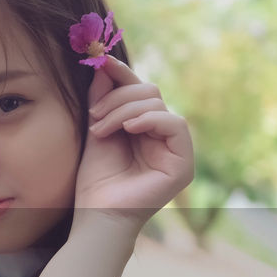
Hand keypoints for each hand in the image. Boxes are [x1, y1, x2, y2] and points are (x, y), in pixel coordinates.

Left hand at [75, 55, 194, 231]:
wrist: (96, 215)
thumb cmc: (95, 181)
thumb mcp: (96, 130)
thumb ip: (102, 100)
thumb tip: (104, 65)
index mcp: (145, 129)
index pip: (139, 90)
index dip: (122, 73)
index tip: (100, 61)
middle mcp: (163, 137)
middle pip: (149, 92)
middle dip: (117, 97)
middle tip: (94, 116)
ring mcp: (175, 149)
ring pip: (157, 104)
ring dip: (123, 110)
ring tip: (100, 130)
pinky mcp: (183, 163)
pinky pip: (175, 124)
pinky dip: (149, 120)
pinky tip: (128, 129)